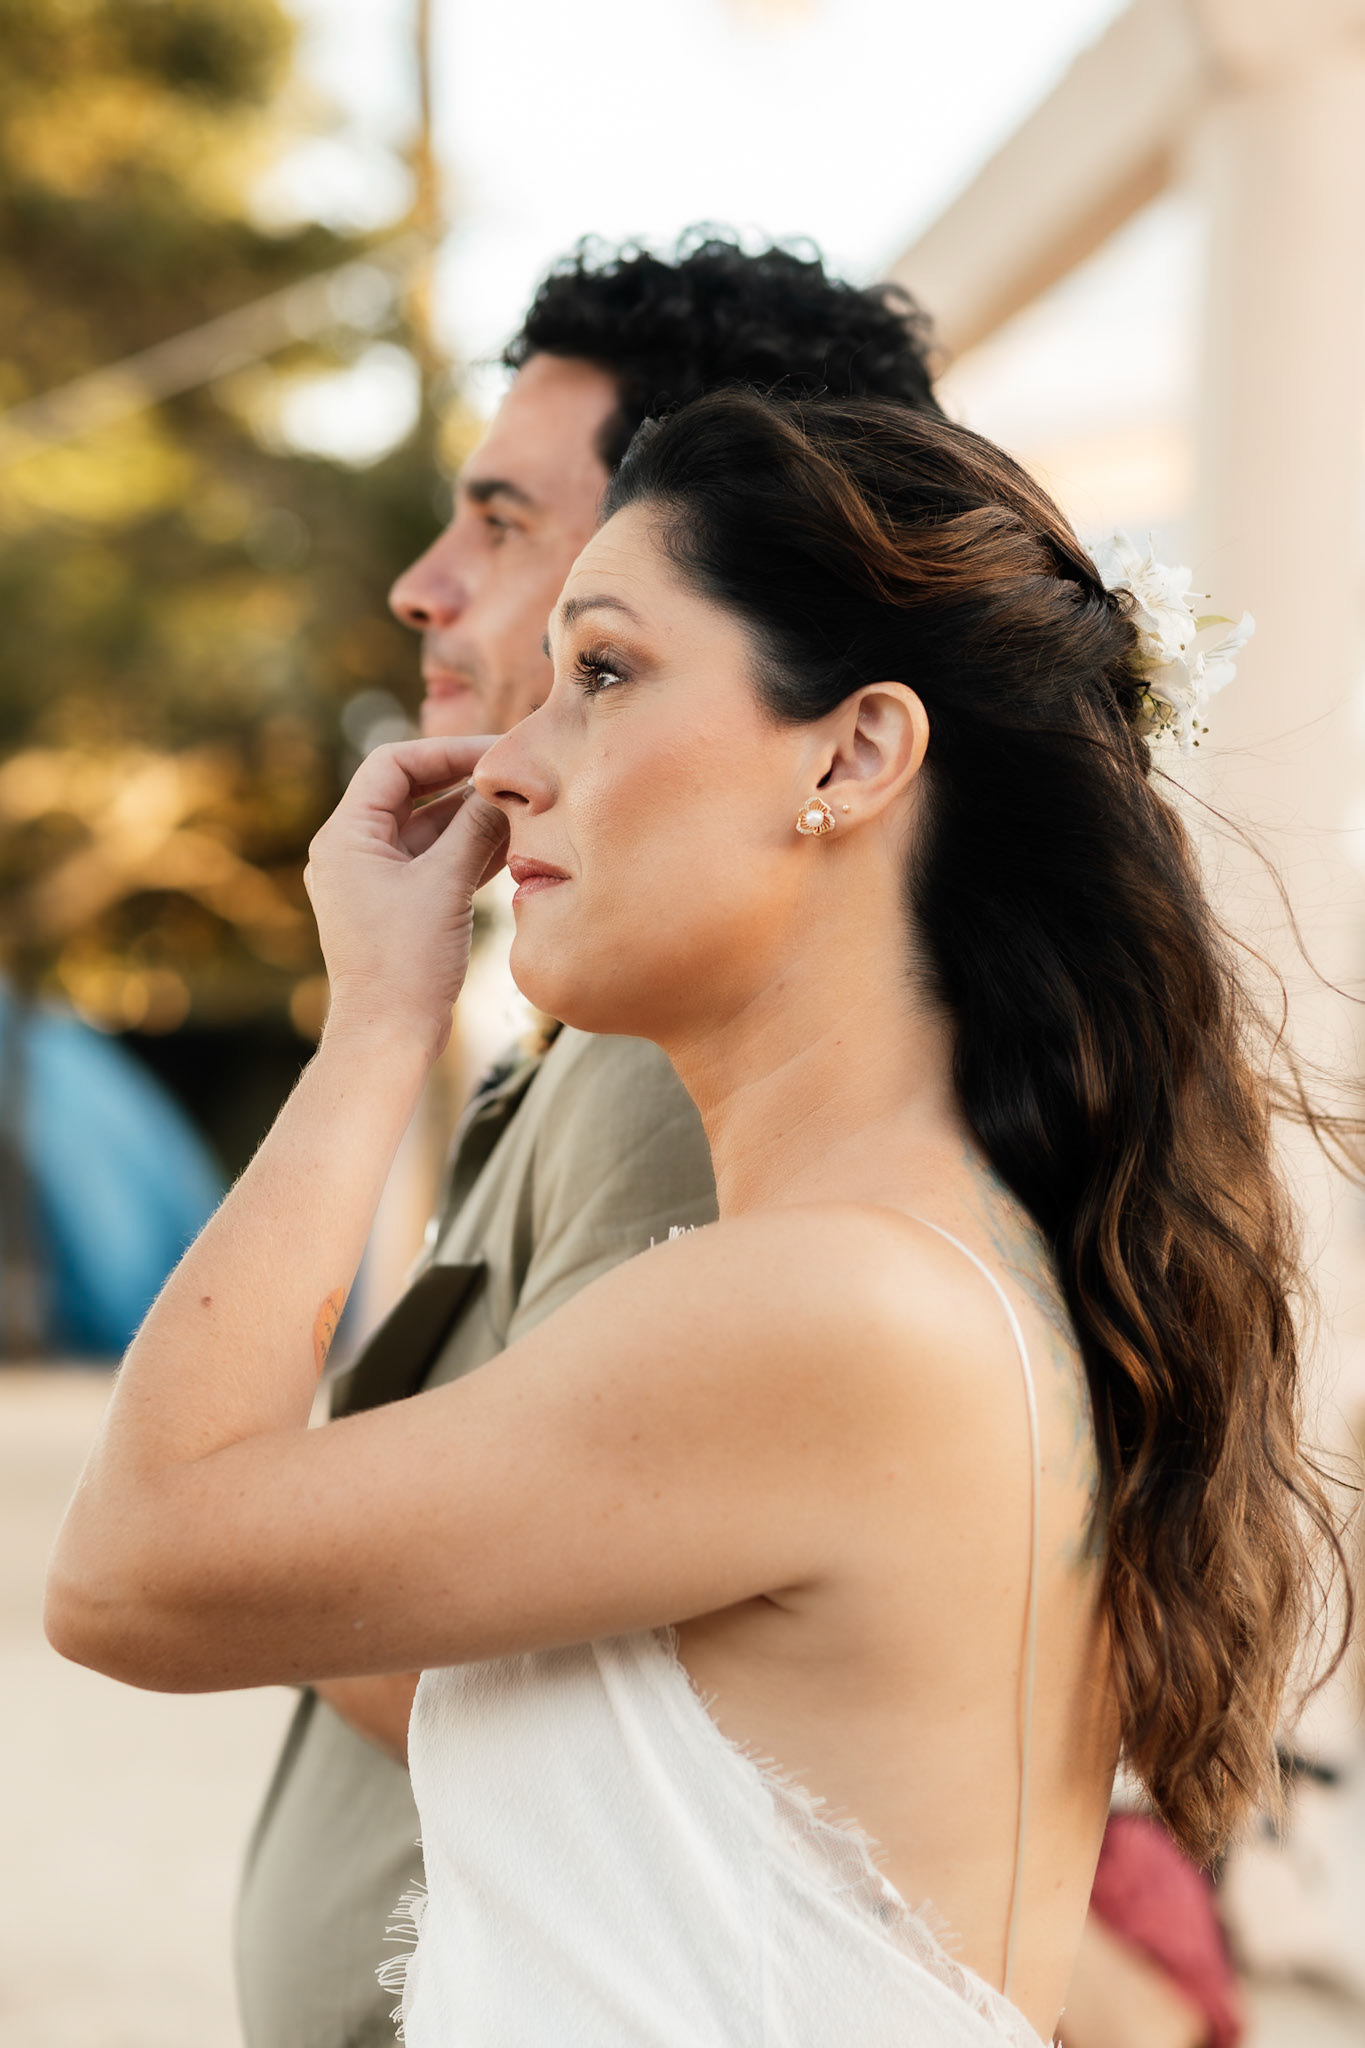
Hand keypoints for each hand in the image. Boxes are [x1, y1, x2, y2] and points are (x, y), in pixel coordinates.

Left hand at [304, 736, 508, 1056]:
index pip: (393, 764)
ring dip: (473, 820)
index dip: (446, 751)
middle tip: (516, 776)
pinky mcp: (398, 906)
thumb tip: (505, 787)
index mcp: (345, 836)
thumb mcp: (445, 884)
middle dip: (465, 784)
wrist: (388, 1036)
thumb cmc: (406, 963)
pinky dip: (469, 852)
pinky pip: (435, 863)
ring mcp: (374, 880)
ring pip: (429, 830)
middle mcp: (352, 851)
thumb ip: (475, 828)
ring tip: (523, 810)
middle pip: (412, 793)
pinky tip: (513, 846)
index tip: (495, 753)